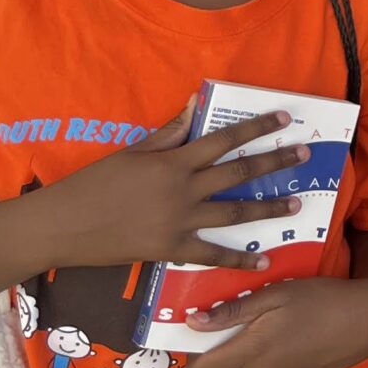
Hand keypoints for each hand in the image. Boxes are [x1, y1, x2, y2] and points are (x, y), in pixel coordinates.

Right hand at [41, 105, 312, 270]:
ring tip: (296, 203)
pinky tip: (264, 260)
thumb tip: (195, 106)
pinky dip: (240, 259)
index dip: (257, 129)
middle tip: (305, 155)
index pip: (225, 139)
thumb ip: (167, 133)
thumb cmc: (92, 184)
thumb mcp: (131, 152)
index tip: (285, 120)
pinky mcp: (171, 250)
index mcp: (173, 162)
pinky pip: (213, 254)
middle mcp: (183, 190)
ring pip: (235, 214)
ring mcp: (180, 222)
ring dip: (268, 208)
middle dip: (275, 163)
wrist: (63, 226)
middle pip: (239, 174)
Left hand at [183, 275, 367, 367]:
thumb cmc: (320, 299)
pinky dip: (251, 367)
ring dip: (229, 364)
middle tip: (222, 330)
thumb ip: (232, 310)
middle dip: (207, 359)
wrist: (366, 321)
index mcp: (251, 352)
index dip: (193, 351)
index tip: (203, 328)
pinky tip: (270, 343)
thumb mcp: (274, 294)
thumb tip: (192, 322)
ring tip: (247, 334)